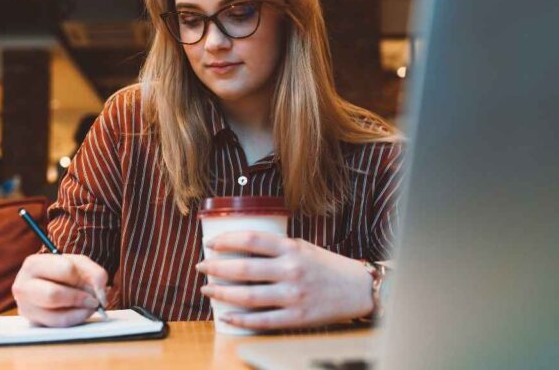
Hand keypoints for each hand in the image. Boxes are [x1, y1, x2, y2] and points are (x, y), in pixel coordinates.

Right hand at [12, 253, 107, 326]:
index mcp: (33, 264)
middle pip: (54, 295)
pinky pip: (58, 326)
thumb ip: (95, 273)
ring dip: (81, 312)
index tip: (93, 283)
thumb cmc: (63, 271)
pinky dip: (76, 319)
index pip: (65, 269)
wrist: (46, 281)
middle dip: (80, 298)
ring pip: (56, 316)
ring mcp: (25, 307)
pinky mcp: (33, 322)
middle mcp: (23, 286)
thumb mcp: (79, 263)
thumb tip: (101, 293)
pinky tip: (82, 312)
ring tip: (90, 306)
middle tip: (94, 300)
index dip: (84, 278)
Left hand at [195, 232, 373, 329]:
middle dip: (216, 267)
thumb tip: (241, 248)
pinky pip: (262, 320)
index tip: (210, 243)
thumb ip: (276, 248)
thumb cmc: (326, 266)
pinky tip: (225, 315)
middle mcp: (291, 270)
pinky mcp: (297, 317)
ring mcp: (294, 295)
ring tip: (207, 289)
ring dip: (222, 292)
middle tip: (201, 266)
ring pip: (248, 296)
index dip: (227, 240)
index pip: (252, 240)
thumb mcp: (302, 247)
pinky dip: (240, 318)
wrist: (357, 289)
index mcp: (291, 249)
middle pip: (244, 268)